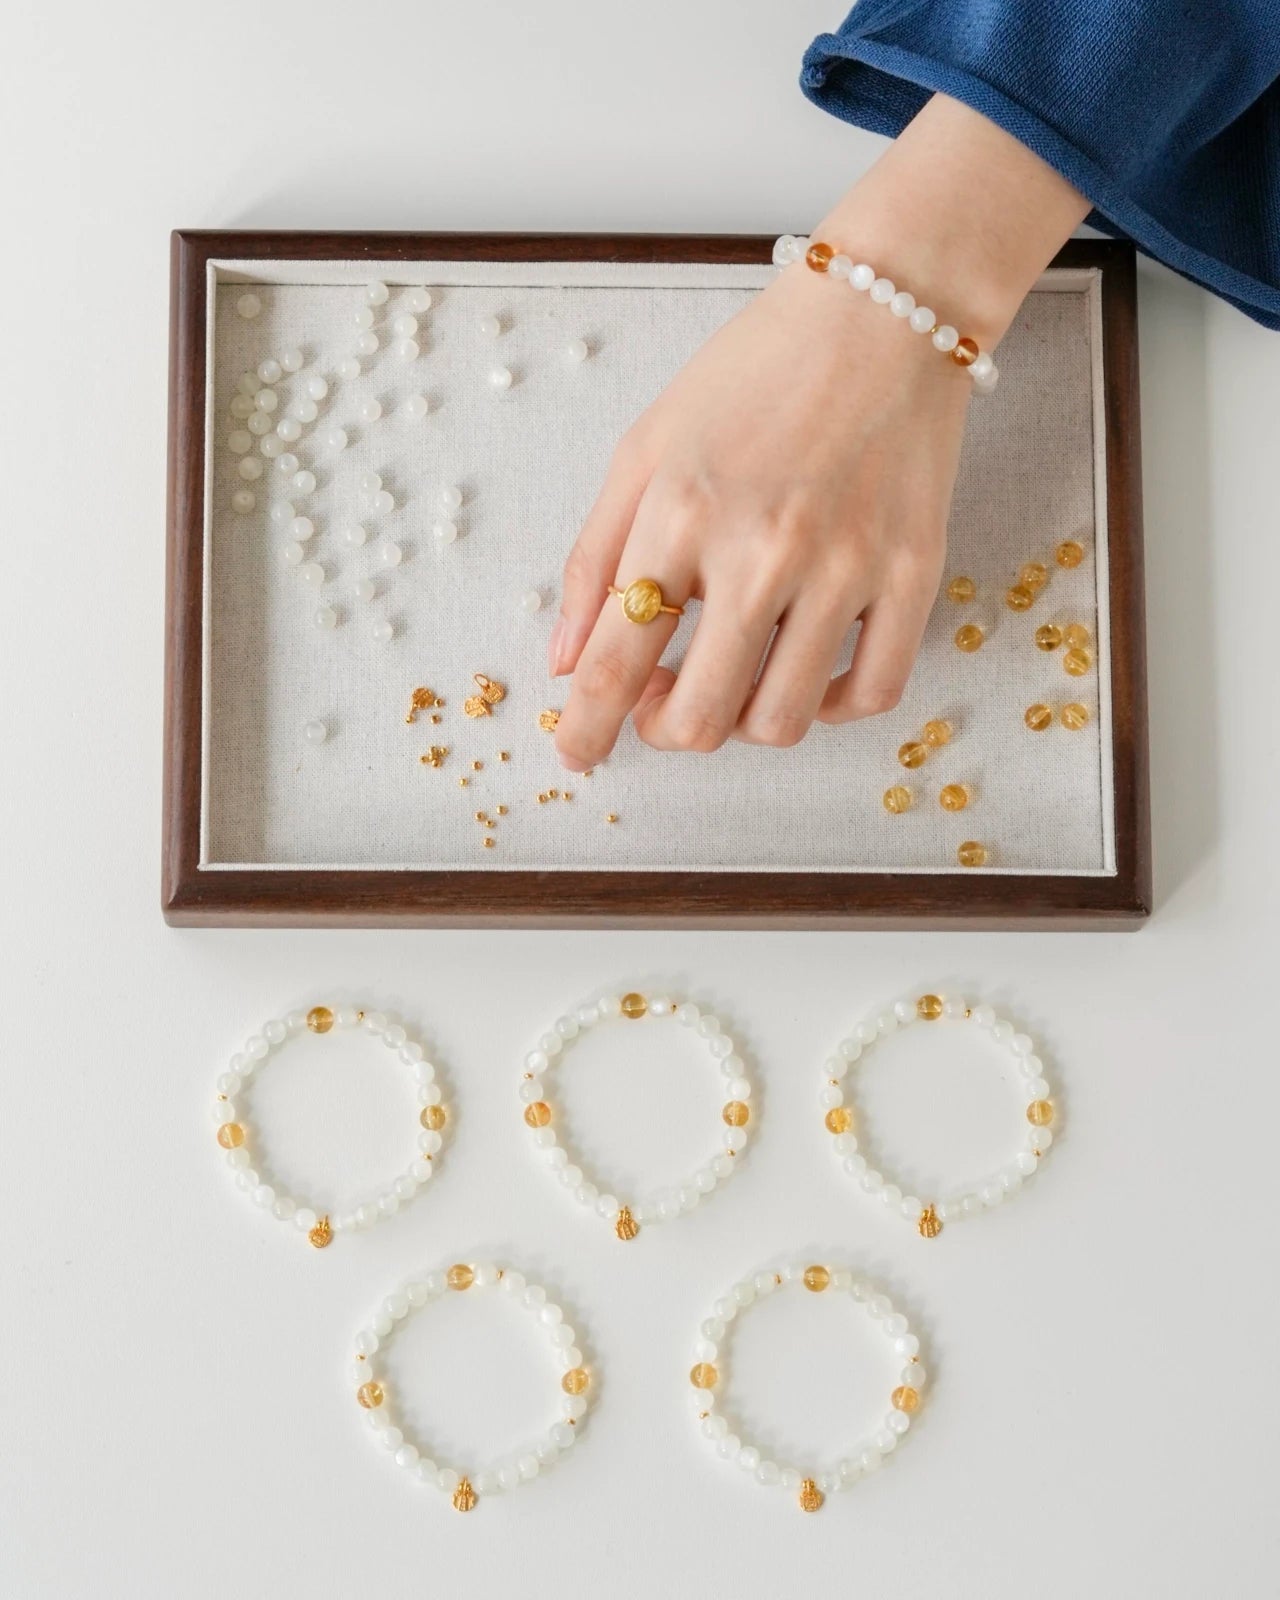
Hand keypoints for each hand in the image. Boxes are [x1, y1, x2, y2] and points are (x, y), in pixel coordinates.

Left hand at [549, 96, 1089, 772]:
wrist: (883, 314)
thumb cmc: (754, 374)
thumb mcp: (646, 448)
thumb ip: (596, 558)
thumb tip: (566, 661)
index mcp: (682, 515)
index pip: (616, 661)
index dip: (588, 729)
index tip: (578, 757)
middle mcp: (762, 551)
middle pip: (701, 715)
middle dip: (665, 731)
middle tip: (662, 705)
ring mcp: (846, 568)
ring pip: (783, 720)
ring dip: (742, 722)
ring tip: (733, 678)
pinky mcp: (913, 574)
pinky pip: (873, 692)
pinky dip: (831, 709)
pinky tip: (806, 676)